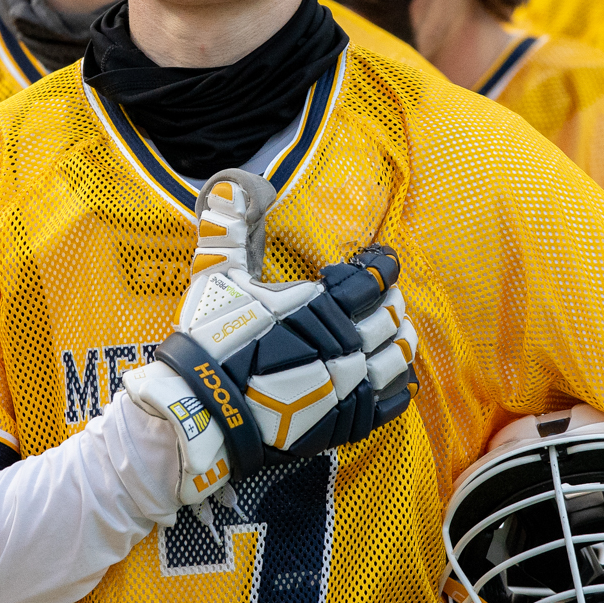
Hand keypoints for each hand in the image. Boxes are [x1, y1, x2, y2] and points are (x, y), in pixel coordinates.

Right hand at [121, 169, 418, 504]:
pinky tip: (398, 383)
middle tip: (386, 298)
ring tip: (398, 335)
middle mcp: (345, 344)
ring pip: (396, 359)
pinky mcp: (345, 422)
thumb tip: (231, 180)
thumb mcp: (218, 275)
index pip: (373, 279)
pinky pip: (389, 405)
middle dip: (391, 304)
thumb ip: (231, 226)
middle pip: (389, 317)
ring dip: (400, 343)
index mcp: (322, 305)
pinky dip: (398, 390)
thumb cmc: (213, 341)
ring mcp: (348, 386)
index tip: (382, 260)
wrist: (203, 411)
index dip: (382, 266)